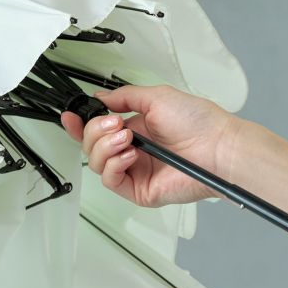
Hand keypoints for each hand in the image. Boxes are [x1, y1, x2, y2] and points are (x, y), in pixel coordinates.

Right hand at [59, 84, 240, 207]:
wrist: (216, 148)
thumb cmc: (198, 124)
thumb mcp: (156, 97)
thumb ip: (124, 97)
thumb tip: (101, 97)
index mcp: (136, 128)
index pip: (98, 129)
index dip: (80, 124)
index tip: (71, 116)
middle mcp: (133, 150)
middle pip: (91, 145)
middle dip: (95, 131)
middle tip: (114, 123)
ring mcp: (134, 171)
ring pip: (96, 163)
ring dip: (105, 147)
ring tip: (126, 138)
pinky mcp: (138, 190)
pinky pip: (110, 180)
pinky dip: (114, 165)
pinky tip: (129, 154)